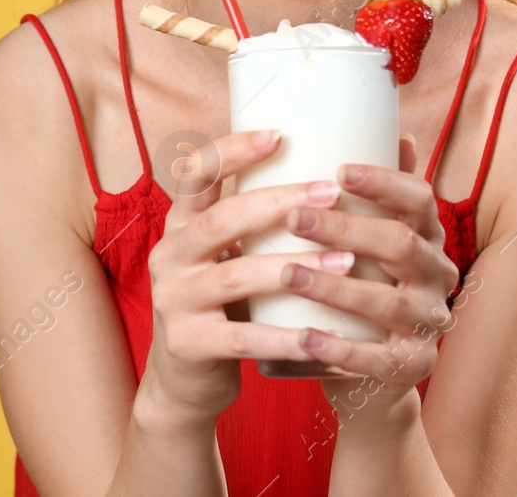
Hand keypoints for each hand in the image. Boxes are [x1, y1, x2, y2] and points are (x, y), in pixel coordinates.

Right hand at [134, 129, 356, 432]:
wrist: (183, 380)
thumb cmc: (223, 306)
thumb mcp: (224, 257)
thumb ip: (253, 223)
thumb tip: (325, 171)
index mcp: (180, 225)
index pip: (195, 174)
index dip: (232, 151)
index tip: (279, 135)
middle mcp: (170, 255)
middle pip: (222, 219)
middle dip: (279, 202)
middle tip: (331, 191)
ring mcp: (175, 300)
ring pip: (236, 274)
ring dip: (294, 266)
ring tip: (346, 261)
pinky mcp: (189, 344)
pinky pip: (244, 337)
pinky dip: (285, 336)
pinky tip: (324, 333)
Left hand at [273, 135, 460, 426]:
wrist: (372, 376)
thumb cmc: (360, 287)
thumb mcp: (368, 241)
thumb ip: (375, 195)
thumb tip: (395, 131)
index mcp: (426, 238)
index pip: (419, 200)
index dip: (384, 182)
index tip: (338, 167)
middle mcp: (436, 277)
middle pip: (400, 245)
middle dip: (346, 229)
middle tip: (295, 218)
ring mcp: (427, 325)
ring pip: (388, 302)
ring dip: (335, 286)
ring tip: (287, 273)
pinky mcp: (411, 369)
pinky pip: (376, 359)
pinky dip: (338, 348)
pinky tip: (303, 336)